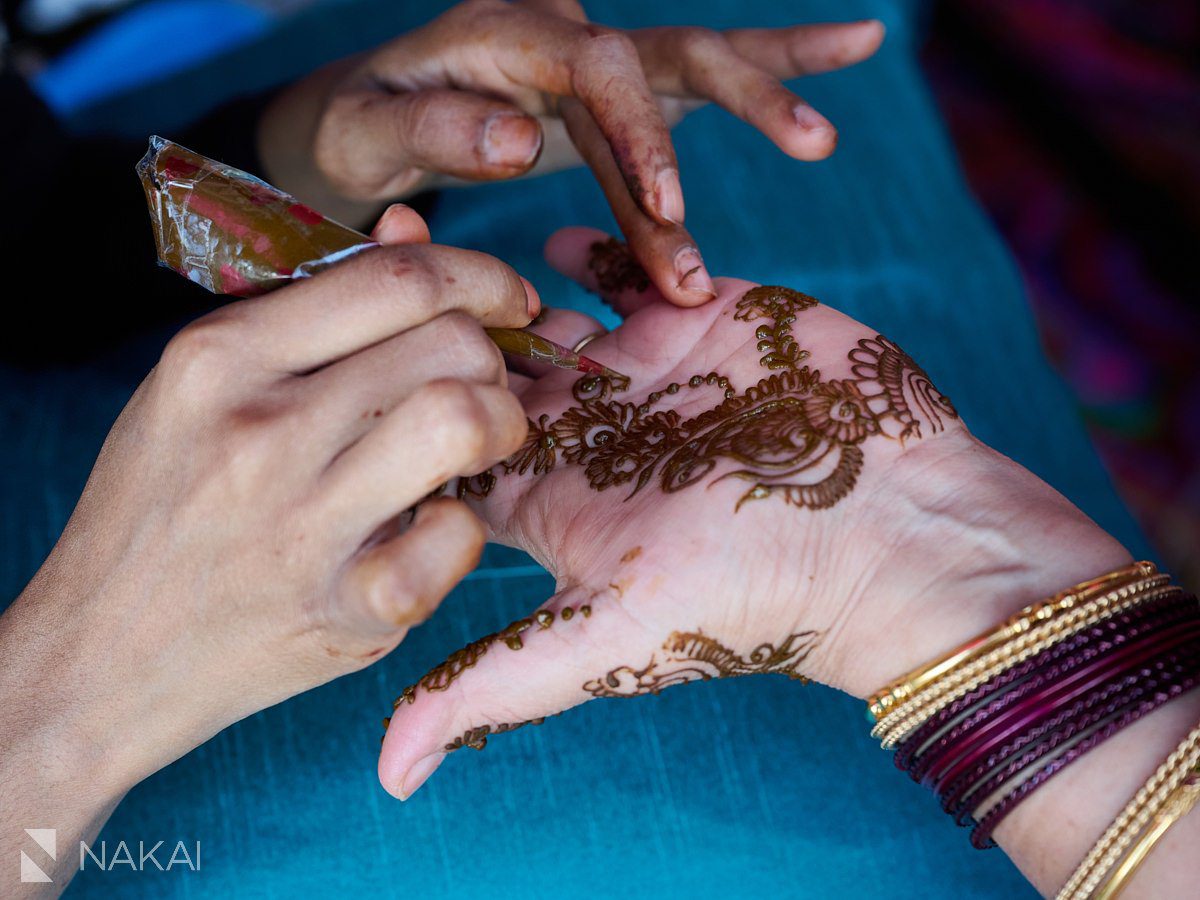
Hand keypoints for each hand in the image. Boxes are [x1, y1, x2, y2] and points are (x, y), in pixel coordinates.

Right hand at [0, 206, 533, 807]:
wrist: (102, 655)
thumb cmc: (166, 505)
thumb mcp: (206, 386)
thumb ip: (313, 306)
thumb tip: (415, 231)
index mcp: (222, 356)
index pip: (396, 278)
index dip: (481, 278)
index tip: (506, 301)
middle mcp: (260, 429)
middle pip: (449, 343)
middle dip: (496, 358)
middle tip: (485, 387)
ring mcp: (301, 524)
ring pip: (462, 421)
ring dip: (502, 427)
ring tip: (483, 447)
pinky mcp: (344, 611)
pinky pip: (456, 540)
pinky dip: (465, 532)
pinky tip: (434, 532)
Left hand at [258, 0, 882, 303]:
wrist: (367, 114)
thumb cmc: (359, 127)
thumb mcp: (364, 133)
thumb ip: (434, 133)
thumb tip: (522, 141)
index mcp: (501, 34)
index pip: (592, 67)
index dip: (640, 135)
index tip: (667, 211)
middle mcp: (560, 34)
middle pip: (666, 51)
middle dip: (739, 103)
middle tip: (810, 144)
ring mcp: (596, 61)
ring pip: (697, 63)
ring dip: (770, 95)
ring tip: (835, 121)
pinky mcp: (619, 96)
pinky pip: (697, 83)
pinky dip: (772, 72)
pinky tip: (855, 46)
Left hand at [377, 228, 1129, 799]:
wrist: (890, 529)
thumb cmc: (752, 592)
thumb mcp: (611, 639)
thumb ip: (495, 684)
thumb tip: (387, 781)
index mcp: (547, 497)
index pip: (437, 445)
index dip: (381, 404)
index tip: (327, 358)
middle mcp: (583, 431)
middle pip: (472, 365)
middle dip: (420, 318)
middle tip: (366, 258)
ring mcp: (638, 372)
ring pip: (537, 308)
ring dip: (492, 277)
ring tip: (438, 238)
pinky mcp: (699, 318)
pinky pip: (625, 266)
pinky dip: (591, 249)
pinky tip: (560, 243)